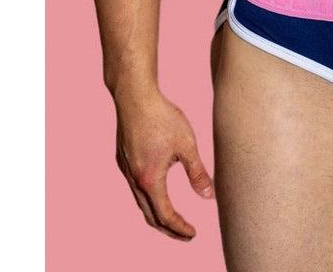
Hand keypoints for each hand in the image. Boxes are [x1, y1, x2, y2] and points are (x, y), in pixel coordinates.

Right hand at [113, 87, 214, 239]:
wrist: (134, 96)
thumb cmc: (162, 117)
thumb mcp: (187, 145)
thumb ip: (197, 173)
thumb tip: (209, 196)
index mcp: (150, 180)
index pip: (165, 216)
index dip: (180, 228)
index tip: (193, 233)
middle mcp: (134, 179)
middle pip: (150, 216)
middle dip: (168, 229)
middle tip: (186, 234)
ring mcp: (125, 170)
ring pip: (141, 203)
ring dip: (157, 215)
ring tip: (173, 219)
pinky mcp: (123, 160)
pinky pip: (135, 188)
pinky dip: (148, 199)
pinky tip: (158, 191)